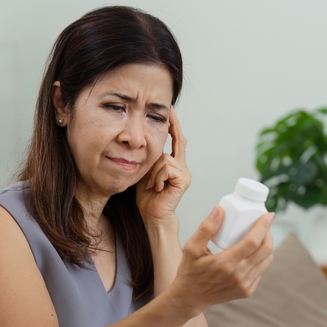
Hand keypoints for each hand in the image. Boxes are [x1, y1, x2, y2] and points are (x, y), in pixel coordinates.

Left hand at [136, 107, 190, 225]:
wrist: (152, 214)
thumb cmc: (148, 196)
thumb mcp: (145, 171)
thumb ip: (148, 158)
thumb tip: (142, 141)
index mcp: (174, 163)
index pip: (176, 140)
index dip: (174, 125)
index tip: (170, 111)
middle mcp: (182, 166)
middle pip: (179, 140)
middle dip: (174, 126)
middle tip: (169, 112)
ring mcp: (184, 173)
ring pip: (164, 158)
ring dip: (153, 172)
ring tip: (151, 184)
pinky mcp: (183, 180)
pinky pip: (166, 169)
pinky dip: (157, 177)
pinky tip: (157, 188)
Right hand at [169, 206, 274, 316]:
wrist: (191, 297)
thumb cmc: (190, 271)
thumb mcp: (192, 247)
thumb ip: (206, 228)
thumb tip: (219, 209)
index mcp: (225, 263)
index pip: (253, 242)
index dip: (263, 227)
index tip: (268, 215)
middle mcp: (238, 276)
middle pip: (265, 250)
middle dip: (268, 234)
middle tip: (263, 225)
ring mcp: (244, 285)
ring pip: (266, 260)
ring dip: (266, 246)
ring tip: (258, 237)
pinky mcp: (247, 291)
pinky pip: (261, 270)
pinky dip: (260, 259)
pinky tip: (251, 253)